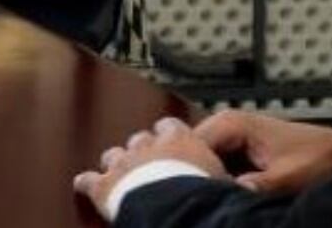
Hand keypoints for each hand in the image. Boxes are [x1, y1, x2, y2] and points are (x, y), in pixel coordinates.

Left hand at [74, 117, 226, 221]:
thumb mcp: (222, 183)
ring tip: (118, 168)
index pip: (171, 127)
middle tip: (145, 158)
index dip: (169, 133)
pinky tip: (83, 183)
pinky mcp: (104, 185)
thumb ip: (222, 179)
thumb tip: (247, 188)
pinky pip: (89, 180)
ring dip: (117, 162)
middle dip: (142, 149)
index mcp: (179, 141)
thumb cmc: (201, 193)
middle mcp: (148, 146)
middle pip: (140, 140)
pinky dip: (86, 182)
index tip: (170, 137)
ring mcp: (123, 163)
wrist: (172, 203)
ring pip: (114, 155)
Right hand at [191, 110, 331, 195]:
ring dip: (206, 179)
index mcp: (232, 123)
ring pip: (201, 161)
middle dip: (195, 174)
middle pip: (190, 153)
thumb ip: (256, 185)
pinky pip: (215, 167)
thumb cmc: (321, 157)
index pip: (187, 145)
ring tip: (213, 199)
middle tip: (202, 198)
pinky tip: (223, 197)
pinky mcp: (237, 152)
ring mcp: (230, 139)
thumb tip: (228, 194)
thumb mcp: (288, 176)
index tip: (192, 192)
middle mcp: (226, 126)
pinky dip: (217, 181)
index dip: (187, 169)